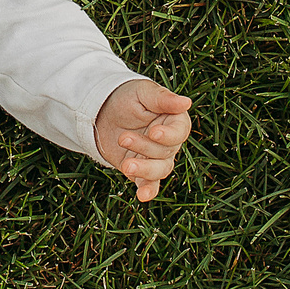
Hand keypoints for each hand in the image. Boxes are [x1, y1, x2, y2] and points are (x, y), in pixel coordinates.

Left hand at [95, 79, 194, 200]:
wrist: (102, 111)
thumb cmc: (127, 97)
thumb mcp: (143, 92)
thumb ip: (163, 98)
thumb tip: (187, 102)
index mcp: (174, 121)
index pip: (179, 132)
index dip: (168, 135)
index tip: (154, 133)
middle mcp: (169, 143)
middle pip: (165, 152)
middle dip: (144, 146)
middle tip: (123, 137)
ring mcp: (155, 158)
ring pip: (159, 170)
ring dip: (145, 169)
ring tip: (127, 165)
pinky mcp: (141, 171)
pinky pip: (149, 184)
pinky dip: (148, 191)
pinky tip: (142, 196)